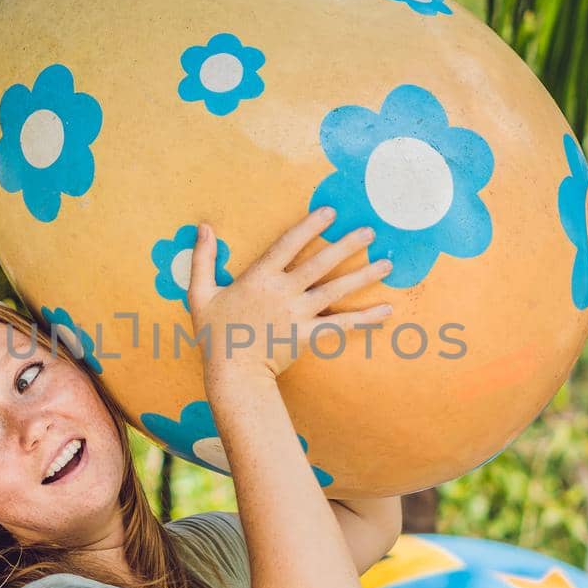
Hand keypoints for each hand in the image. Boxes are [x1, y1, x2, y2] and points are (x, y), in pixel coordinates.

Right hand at [186, 207, 393, 381]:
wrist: (231, 374)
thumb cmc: (214, 334)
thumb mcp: (200, 293)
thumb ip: (202, 259)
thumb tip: (203, 227)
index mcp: (259, 277)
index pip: (289, 243)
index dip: (310, 226)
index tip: (331, 213)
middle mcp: (283, 291)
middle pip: (321, 262)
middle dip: (348, 244)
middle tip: (371, 231)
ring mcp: (297, 313)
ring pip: (336, 289)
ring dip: (363, 275)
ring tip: (387, 263)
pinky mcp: (307, 335)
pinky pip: (341, 324)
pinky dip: (365, 318)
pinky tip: (386, 310)